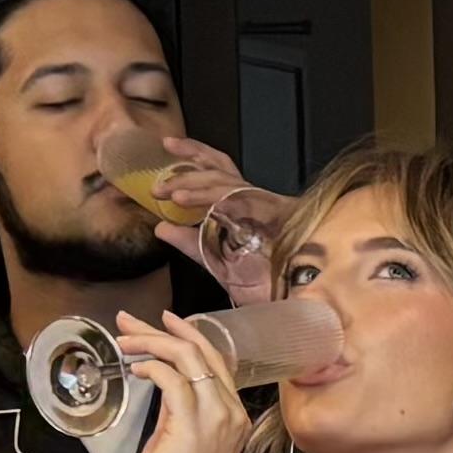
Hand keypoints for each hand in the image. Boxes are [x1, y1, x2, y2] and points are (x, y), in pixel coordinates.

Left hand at [111, 314, 256, 452]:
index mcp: (234, 416)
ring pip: (188, 358)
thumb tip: (161, 384)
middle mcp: (231, 412)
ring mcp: (216, 417)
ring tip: (125, 341)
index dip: (189, 337)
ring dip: (151, 343)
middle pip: (203, 352)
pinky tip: (135, 369)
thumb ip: (177, 411)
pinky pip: (172, 378)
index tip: (162, 322)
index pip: (215, 362)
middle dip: (165, 330)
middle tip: (131, 321)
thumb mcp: (180, 440)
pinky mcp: (192, 423)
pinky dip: (151, 366)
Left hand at [135, 140, 274, 303]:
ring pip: (226, 182)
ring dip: (194, 184)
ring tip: (168, 193)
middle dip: (188, 164)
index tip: (168, 146)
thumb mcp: (217, 264)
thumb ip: (191, 245)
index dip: (196, 155)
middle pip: (222, 167)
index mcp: (244, 208)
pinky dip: (210, 199)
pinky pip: (238, 200)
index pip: (219, 170)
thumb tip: (160, 227)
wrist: (295, 306)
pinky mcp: (276, 217)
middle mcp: (255, 202)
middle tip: (158, 181)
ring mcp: (267, 207)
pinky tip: (186, 202)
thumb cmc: (265, 286)